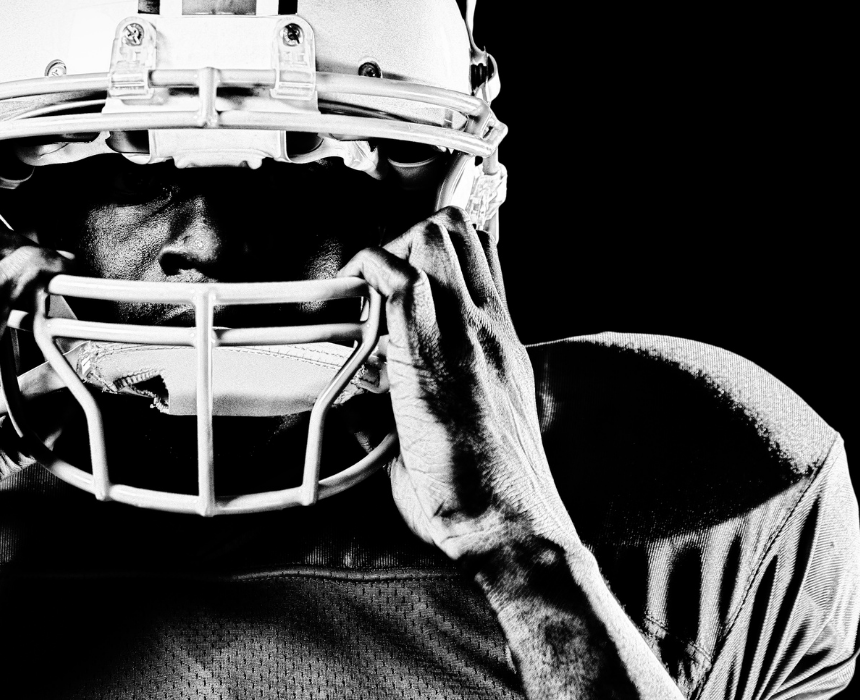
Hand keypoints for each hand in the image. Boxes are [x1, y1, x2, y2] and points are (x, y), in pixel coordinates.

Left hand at [339, 208, 578, 558]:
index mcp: (500, 343)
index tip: (399, 267)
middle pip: (454, 229)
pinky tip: (350, 314)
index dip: (437, 244)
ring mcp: (466, 335)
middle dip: (403, 239)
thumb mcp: (463, 433)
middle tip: (372, 288)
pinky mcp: (432, 354)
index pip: (482, 253)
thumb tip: (366, 404)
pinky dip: (363, 280)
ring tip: (362, 299)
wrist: (509, 524)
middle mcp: (489, 327)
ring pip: (430, 237)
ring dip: (386, 254)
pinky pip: (394, 280)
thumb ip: (421, 406)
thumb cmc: (487, 498)